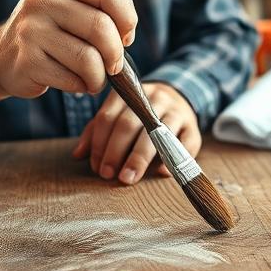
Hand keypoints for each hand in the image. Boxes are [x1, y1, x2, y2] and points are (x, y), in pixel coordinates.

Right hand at [0, 0, 137, 99]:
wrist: (1, 57)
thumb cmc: (49, 33)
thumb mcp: (68, 7)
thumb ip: (99, 10)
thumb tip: (127, 34)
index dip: (127, 19)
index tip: (125, 37)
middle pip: (101, 27)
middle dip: (115, 53)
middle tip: (113, 66)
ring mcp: (31, 30)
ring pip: (89, 58)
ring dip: (100, 76)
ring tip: (94, 78)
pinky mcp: (27, 61)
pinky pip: (72, 79)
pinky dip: (82, 86)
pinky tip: (75, 83)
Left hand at [72, 82, 201, 184]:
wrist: (179, 99)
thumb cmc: (142, 113)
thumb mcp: (119, 114)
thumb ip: (97, 131)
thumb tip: (78, 155)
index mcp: (129, 93)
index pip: (108, 117)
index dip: (99, 144)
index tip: (96, 167)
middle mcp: (153, 98)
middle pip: (129, 124)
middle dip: (115, 152)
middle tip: (108, 175)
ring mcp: (175, 110)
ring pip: (155, 133)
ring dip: (139, 157)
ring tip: (128, 177)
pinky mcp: (193, 126)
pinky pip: (184, 142)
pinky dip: (172, 159)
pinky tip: (160, 173)